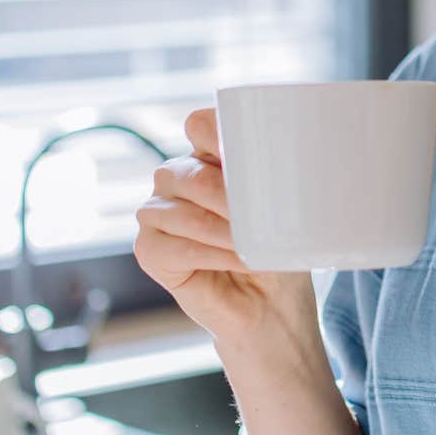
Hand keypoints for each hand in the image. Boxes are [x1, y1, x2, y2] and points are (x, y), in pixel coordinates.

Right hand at [134, 107, 320, 361]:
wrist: (272, 310)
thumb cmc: (279, 255)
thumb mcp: (285, 212)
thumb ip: (272, 183)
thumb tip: (278, 168)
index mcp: (211, 157)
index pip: (201, 124)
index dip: (219, 134)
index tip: (250, 159)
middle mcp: (180, 179)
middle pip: (188, 172)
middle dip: (228, 197)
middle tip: (260, 221)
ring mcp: (159, 213)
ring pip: (177, 210)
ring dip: (221, 230)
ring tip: (252, 248)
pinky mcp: (150, 250)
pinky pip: (168, 245)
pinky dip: (206, 254)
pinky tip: (235, 262)